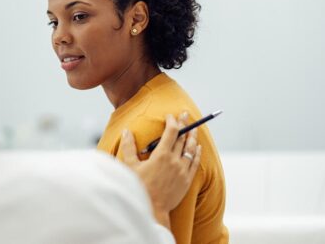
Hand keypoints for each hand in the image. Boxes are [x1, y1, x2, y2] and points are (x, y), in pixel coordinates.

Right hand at [119, 113, 201, 228]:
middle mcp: (174, 161)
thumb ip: (128, 147)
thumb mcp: (129, 166)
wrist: (152, 209)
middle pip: (182, 138)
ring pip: (190, 149)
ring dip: (193, 137)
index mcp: (161, 155)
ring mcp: (182, 170)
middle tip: (185, 115)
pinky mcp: (187, 180)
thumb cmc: (139, 187)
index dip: (172, 122)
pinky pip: (195, 162)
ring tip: (194, 128)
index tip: (170, 116)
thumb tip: (126, 131)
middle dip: (184, 125)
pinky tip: (197, 147)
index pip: (171, 132)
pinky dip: (196, 153)